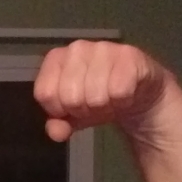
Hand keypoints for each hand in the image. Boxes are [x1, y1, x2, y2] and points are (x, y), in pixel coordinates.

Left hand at [34, 41, 169, 142]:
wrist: (135, 92)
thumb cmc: (97, 99)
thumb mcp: (72, 115)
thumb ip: (57, 124)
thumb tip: (56, 132)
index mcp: (56, 59)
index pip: (46, 93)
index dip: (59, 110)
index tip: (71, 108)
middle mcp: (76, 48)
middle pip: (71, 97)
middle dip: (84, 110)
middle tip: (95, 104)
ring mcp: (103, 48)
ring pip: (96, 96)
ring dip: (105, 107)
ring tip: (110, 99)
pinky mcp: (129, 55)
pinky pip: (119, 91)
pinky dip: (123, 101)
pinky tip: (125, 94)